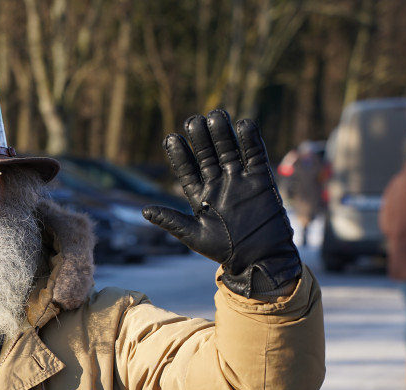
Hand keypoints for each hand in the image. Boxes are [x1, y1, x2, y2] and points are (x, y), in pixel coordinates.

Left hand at [141, 110, 300, 297]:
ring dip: (223, 134)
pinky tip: (244, 124)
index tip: (171, 138)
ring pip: (229, 150)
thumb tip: (144, 211)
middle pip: (208, 154)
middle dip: (201, 138)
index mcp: (200, 196)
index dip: (179, 154)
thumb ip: (171, 220)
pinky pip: (255, 155)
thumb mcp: (193, 235)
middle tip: (193, 120)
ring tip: (215, 116)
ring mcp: (240, 180)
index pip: (187, 170)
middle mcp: (218, 184)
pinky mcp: (261, 179)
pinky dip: (251, 141)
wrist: (258, 258)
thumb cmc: (223, 250)